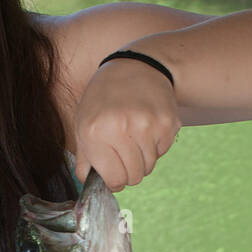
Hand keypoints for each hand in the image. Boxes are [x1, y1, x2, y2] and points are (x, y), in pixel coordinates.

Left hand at [73, 57, 181, 189]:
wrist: (136, 66)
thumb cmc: (104, 98)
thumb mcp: (83, 124)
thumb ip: (85, 159)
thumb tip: (89, 185)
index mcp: (95, 132)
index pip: (114, 179)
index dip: (114, 181)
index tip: (114, 174)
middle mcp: (121, 129)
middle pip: (134, 176)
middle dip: (129, 172)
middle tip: (124, 155)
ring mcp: (147, 125)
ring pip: (149, 166)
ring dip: (142, 158)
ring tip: (134, 137)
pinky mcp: (167, 122)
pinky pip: (162, 151)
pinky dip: (155, 146)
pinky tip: (147, 127)